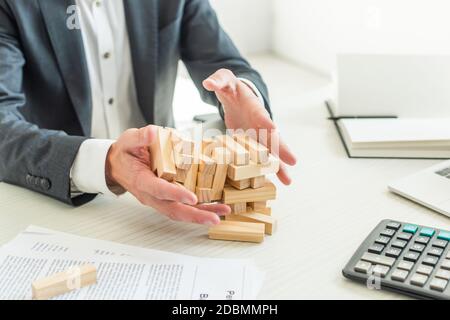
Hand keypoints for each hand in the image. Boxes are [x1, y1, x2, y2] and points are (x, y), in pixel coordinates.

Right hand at [105, 125, 229, 224]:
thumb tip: (152, 132)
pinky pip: (183, 207)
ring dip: (201, 215)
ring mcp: (159, 199)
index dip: (175, 194)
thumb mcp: (128, 140)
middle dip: (195, 215)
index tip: (191, 197)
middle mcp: (151, 195)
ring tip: (220, 214)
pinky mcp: (166, 199)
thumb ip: (140, 137)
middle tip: (214, 218)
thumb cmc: (125, 153)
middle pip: (173, 210)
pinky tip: (215, 208)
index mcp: (142, 180)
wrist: (117, 166)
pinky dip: (199, 209)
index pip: (159, 190)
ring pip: (180, 212)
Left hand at [203, 69, 296, 184]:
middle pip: (273, 137)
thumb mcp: (224, 80)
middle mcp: (260, 123)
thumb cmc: (231, 87)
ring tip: (287, 181)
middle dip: (281, 149)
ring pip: (270, 151)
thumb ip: (218, 80)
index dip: (266, 122)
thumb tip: (208, 82)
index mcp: (254, 107)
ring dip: (278, 166)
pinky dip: (264, 169)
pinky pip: (259, 157)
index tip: (274, 130)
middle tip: (292, 162)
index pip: (261, 115)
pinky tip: (270, 183)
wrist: (234, 94)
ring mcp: (257, 135)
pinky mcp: (251, 143)